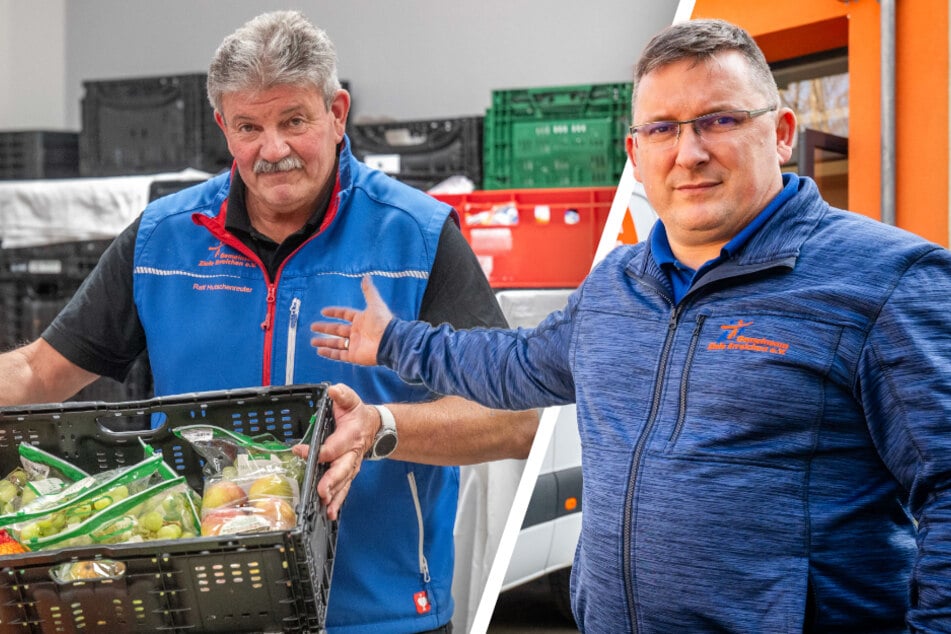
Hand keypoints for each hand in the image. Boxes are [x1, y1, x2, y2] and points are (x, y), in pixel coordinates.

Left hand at [292, 383, 380, 520]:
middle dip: (331, 481)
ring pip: (344, 482)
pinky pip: (344, 488)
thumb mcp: (351, 400)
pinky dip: (338, 501)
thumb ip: (342, 396)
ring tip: (326, 506)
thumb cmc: (358, 415)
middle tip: (322, 491)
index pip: (333, 446)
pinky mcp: (349, 474)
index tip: (300, 450)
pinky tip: (331, 513)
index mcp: (350, 436)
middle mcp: (352, 454)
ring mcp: (351, 466)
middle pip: (342, 469)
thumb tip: (334, 390)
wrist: (375, 427)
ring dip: (335, 495)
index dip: (317, 451)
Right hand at [310, 275, 392, 365]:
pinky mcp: (354, 356)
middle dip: (324, 329)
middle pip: (337, 330)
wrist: (390, 341)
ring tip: (312, 342)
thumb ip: (369, 291)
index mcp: (361, 320)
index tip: (323, 312)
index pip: (345, 315)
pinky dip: (330, 353)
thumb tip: (366, 276)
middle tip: (312, 327)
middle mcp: (357, 332)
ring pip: (336, 343)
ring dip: (324, 343)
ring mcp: (355, 344)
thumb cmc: (383, 322)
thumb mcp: (375, 303)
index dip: (334, 313)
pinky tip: (320, 351)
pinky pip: (339, 355)